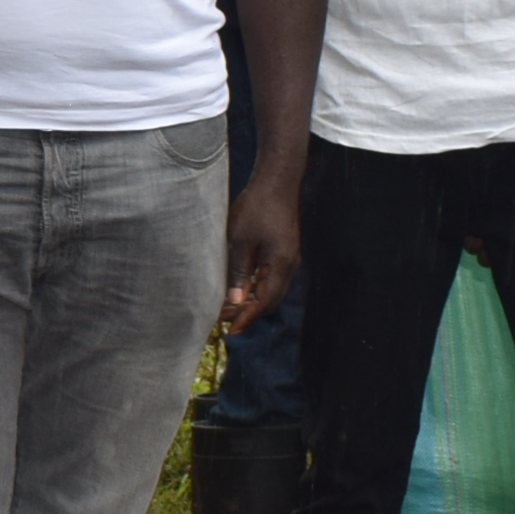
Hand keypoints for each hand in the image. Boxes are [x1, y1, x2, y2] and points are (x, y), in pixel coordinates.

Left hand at [221, 169, 300, 331]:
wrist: (276, 182)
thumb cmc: (257, 207)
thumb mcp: (241, 241)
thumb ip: (238, 272)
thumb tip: (235, 301)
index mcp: (281, 266)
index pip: (264, 303)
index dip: (247, 319)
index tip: (230, 331)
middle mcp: (289, 266)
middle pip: (270, 301)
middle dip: (248, 314)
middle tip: (224, 322)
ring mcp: (288, 259)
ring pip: (271, 290)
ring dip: (252, 302)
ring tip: (229, 309)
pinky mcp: (283, 251)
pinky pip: (271, 278)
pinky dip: (256, 288)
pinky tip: (240, 289)